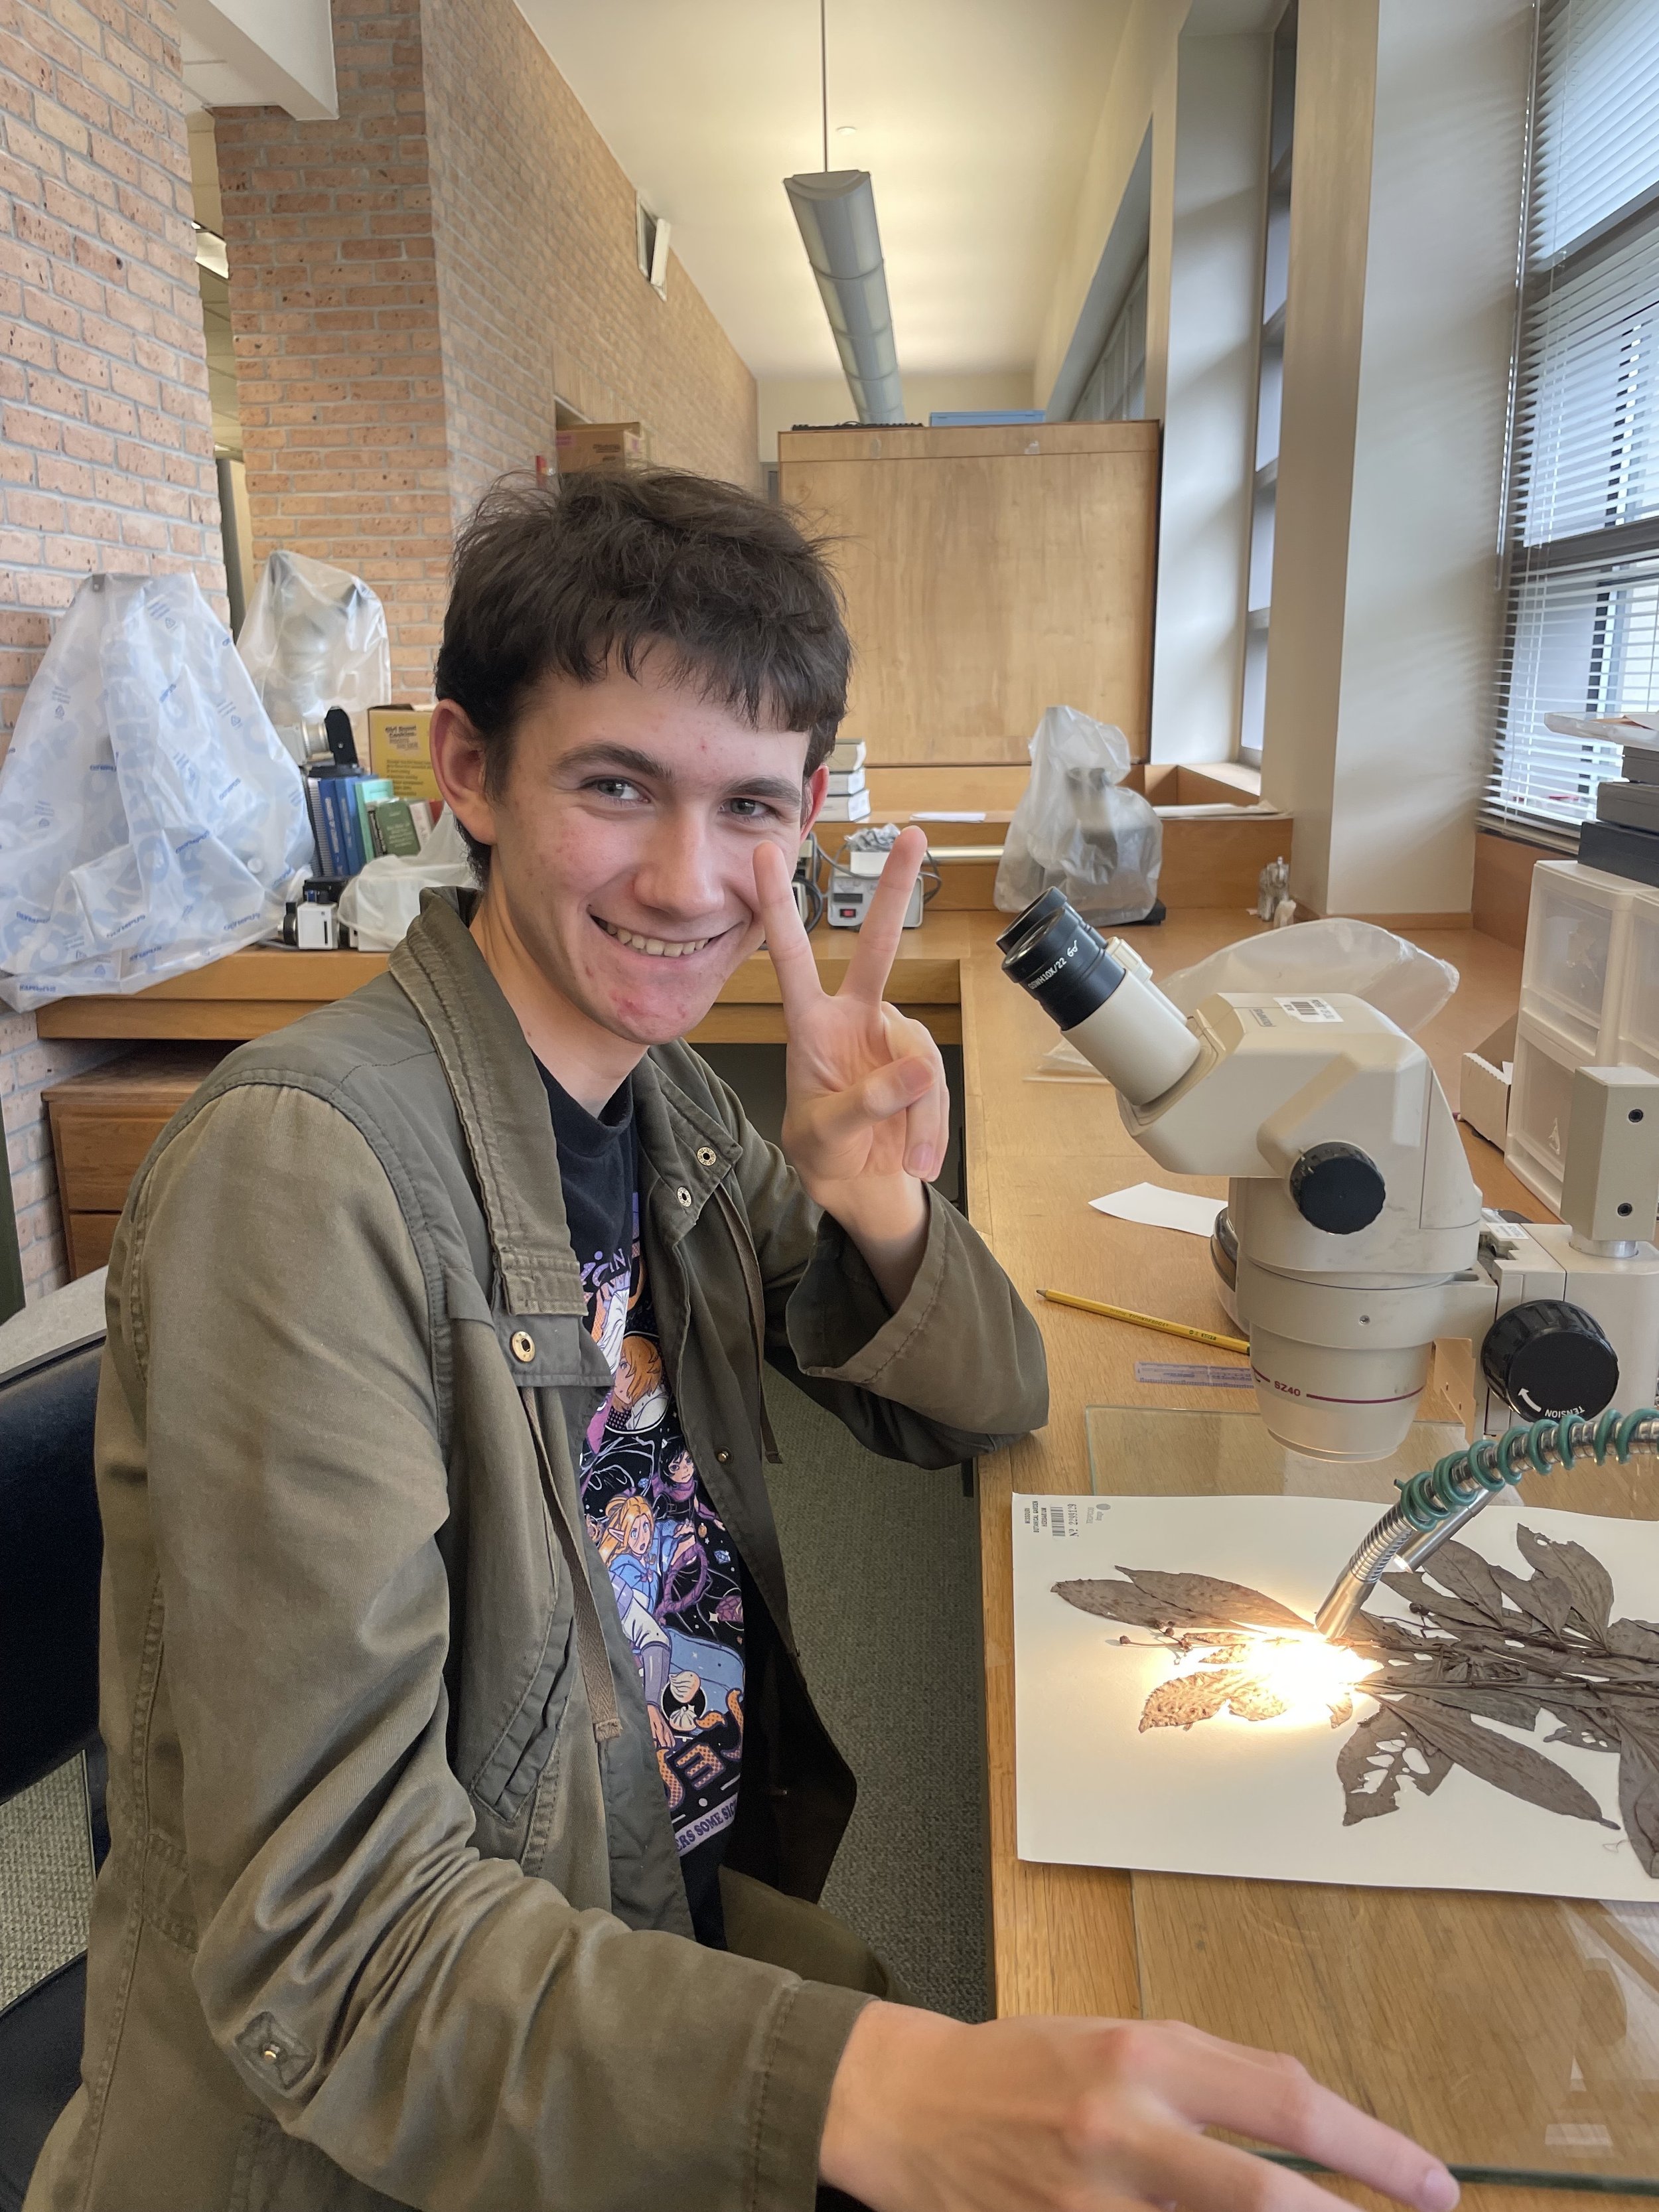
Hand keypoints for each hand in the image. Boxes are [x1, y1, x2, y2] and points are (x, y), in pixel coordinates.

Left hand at [752, 828, 946, 1301]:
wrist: (861, 1188)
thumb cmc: (825, 1152)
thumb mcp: (828, 1135)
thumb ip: (868, 1102)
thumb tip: (921, 1069)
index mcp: (811, 1026)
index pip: (791, 958)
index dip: (777, 906)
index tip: (767, 853)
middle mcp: (855, 1018)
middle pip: (877, 947)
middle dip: (896, 891)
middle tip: (914, 835)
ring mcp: (893, 1039)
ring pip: (919, 1057)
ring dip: (919, 1115)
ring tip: (912, 1159)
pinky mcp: (924, 1066)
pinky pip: (936, 1088)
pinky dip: (931, 1129)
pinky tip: (919, 1160)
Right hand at [820, 2004, 1458, 2211]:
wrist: (907, 2107)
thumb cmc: (1020, 2068)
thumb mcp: (1117, 2039)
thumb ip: (1206, 2077)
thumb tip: (1306, 2123)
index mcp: (1144, 2053)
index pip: (1286, 2100)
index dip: (1373, 2149)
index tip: (1431, 2185)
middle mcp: (1124, 2125)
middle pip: (1266, 2196)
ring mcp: (1092, 2201)